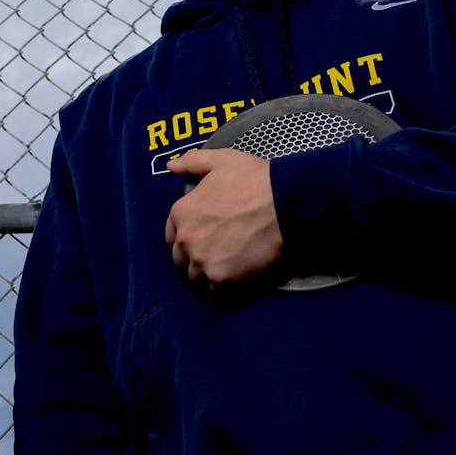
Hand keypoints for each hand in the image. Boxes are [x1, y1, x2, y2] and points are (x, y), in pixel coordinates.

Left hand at [165, 149, 282, 290]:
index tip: (201, 240)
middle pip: (181, 260)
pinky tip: (235, 286)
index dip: (185, 238)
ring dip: (207, 277)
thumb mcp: (221, 160)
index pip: (172, 236)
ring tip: (225, 274)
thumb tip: (170, 166)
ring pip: (196, 278)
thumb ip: (192, 162)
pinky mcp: (222, 278)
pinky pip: (216, 294)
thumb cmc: (254, 178)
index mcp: (181, 212)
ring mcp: (202, 261)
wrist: (284, 201)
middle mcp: (186, 239)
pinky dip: (223, 292)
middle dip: (193, 260)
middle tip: (215, 258)